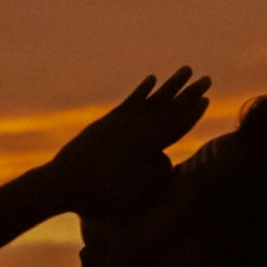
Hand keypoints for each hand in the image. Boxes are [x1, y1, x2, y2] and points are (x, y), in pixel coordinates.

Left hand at [43, 68, 210, 217]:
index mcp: (141, 148)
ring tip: (186, 70)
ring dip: (170, 85)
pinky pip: (129, 101)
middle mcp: (133, 130)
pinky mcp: (106, 123)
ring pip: (151, 99)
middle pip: (167, 107)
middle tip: (206, 79)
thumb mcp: (128, 196)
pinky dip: (142, 90)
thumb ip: (150, 180)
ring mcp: (119, 123)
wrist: (60, 184)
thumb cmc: (96, 197)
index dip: (192, 113)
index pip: (174, 126)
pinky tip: (151, 79)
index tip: (206, 99)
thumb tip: (166, 163)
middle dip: (189, 93)